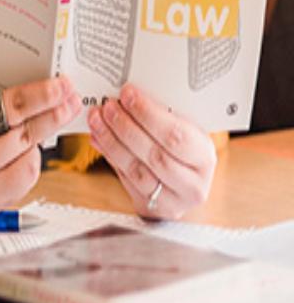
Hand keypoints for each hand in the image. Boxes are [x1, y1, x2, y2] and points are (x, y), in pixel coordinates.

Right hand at [0, 76, 80, 213]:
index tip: (62, 87)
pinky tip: (23, 154)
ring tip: (39, 127)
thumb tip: (38, 97)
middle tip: (71, 101)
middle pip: (29, 134)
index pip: (15, 107)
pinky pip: (25, 181)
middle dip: (55, 115)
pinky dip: (28, 165)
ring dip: (39, 143)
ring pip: (32, 161)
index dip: (44, 95)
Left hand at [86, 83, 216, 218]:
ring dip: (112, 141)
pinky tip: (98, 137)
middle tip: (108, 106)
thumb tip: (127, 95)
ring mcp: (174, 202)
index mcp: (205, 157)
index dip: (148, 114)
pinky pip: (126, 180)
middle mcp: (194, 184)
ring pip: (137, 170)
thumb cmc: (180, 148)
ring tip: (97, 119)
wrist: (182, 183)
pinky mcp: (151, 209)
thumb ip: (160, 116)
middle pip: (155, 155)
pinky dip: (109, 155)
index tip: (127, 93)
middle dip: (126, 127)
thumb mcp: (182, 130)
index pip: (176, 136)